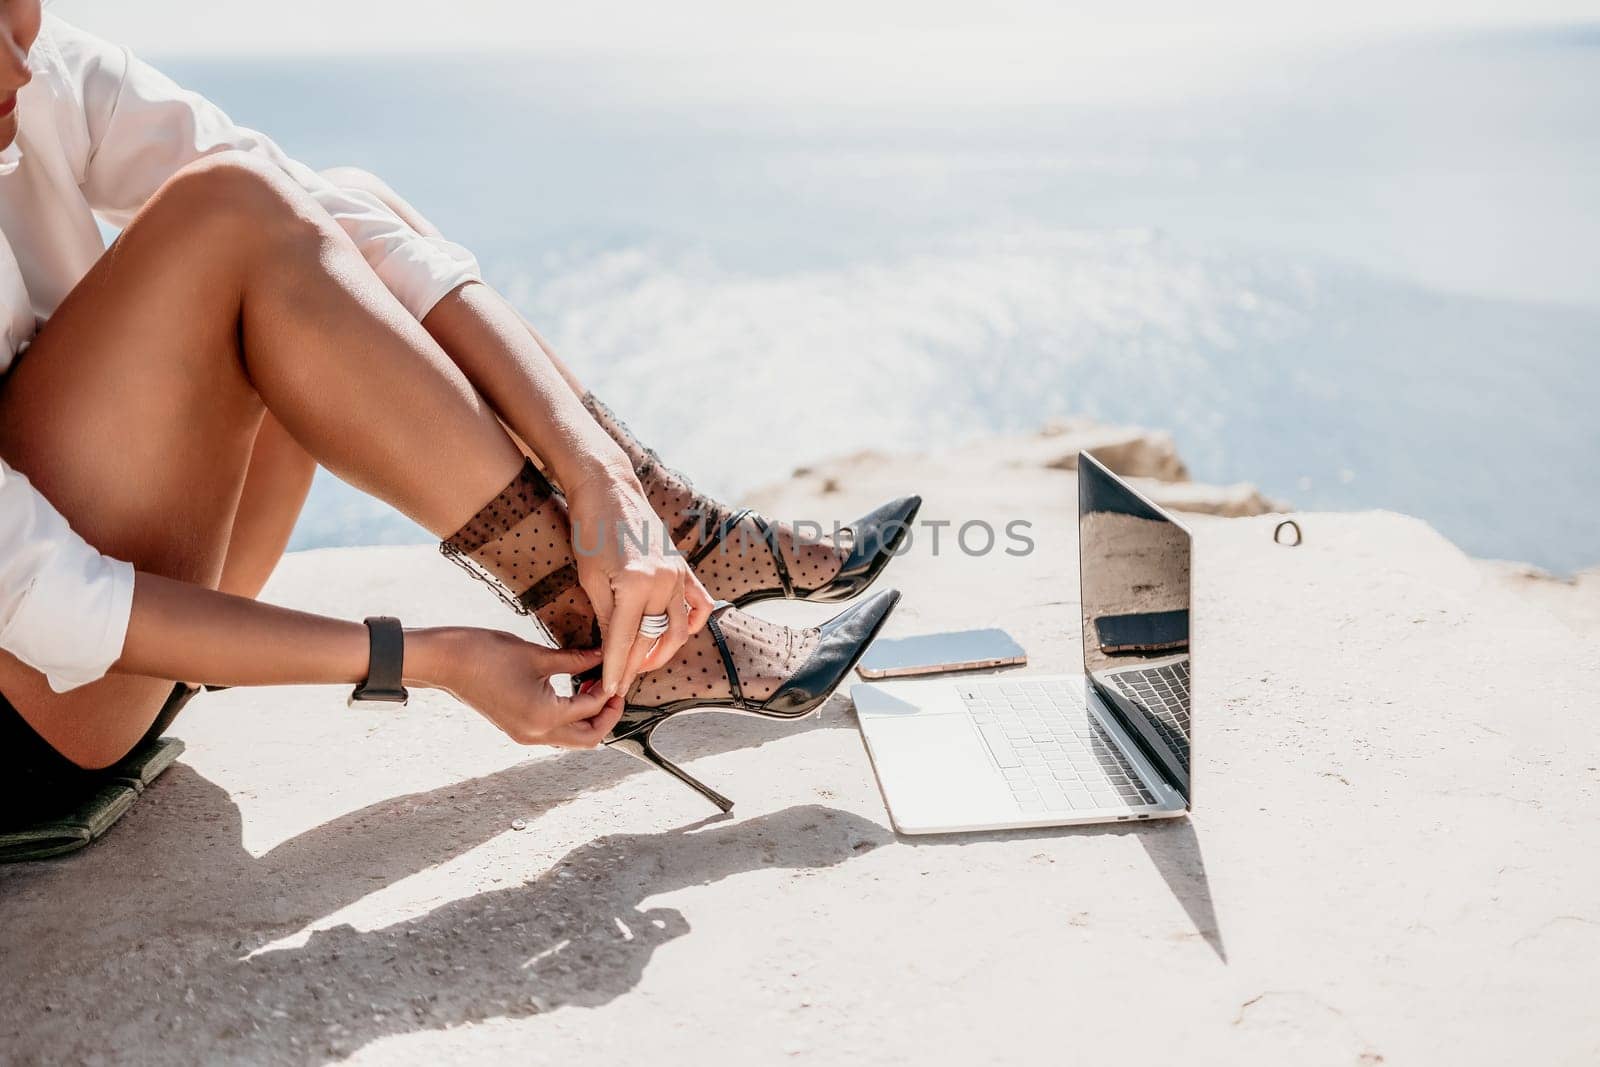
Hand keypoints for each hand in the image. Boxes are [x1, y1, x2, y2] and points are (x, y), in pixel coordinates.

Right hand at [410, 629, 624, 747]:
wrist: (446, 662)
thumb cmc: (487, 654)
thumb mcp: (537, 655)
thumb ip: (575, 661)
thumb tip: (602, 657)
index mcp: (544, 717)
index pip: (591, 709)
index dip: (609, 689)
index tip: (619, 670)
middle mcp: (536, 734)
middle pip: (587, 738)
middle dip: (606, 716)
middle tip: (614, 689)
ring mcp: (525, 735)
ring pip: (571, 739)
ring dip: (588, 718)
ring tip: (594, 686)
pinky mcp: (517, 728)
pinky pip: (554, 732)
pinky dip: (570, 717)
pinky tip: (574, 691)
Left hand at [563, 465, 714, 695]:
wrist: (609, 490)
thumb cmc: (591, 531)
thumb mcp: (590, 579)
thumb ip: (605, 618)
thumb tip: (610, 651)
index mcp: (634, 584)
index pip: (623, 640)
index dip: (615, 669)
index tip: (609, 689)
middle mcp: (662, 582)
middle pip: (650, 639)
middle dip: (634, 665)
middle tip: (621, 682)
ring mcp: (677, 575)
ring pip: (676, 629)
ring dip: (662, 652)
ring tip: (644, 665)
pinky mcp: (684, 568)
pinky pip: (698, 605)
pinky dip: (692, 624)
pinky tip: (676, 636)